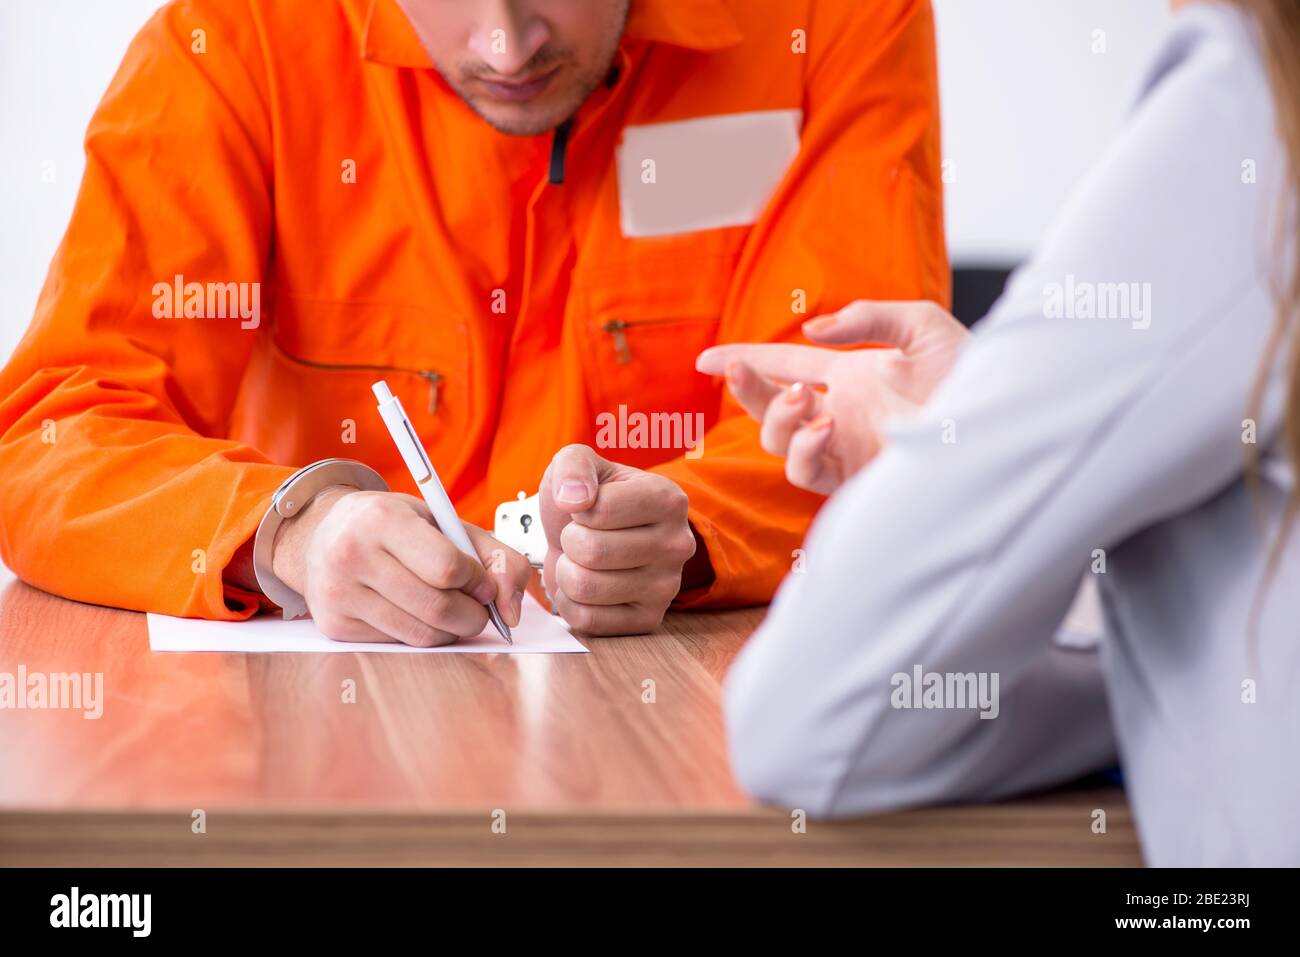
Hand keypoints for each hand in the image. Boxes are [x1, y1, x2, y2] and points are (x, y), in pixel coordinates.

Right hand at [271, 487, 531, 645]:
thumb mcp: (444, 522)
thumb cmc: (396, 526)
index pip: (447, 567)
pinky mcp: (335, 624)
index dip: (477, 581)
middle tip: (477, 607)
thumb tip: (510, 611)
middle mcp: (352, 554)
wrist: (325, 534)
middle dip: (473, 614)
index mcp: (382, 519)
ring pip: (421, 634)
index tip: (481, 582)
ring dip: (451, 630)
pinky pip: (399, 643)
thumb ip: (494, 556)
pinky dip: (422, 634)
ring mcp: (339, 593)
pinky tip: (417, 613)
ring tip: (452, 610)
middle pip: (437, 607)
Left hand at [538, 444, 696, 635]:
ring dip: (568, 572)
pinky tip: (586, 587)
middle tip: (581, 536)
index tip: (587, 507)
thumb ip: (573, 467)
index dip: (577, 509)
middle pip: (591, 551)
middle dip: (570, 542)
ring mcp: (667, 588)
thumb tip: (573, 500)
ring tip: (582, 561)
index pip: (599, 510)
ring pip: (586, 587)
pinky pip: (588, 620)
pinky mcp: (648, 620)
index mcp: (669, 499)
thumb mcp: (579, 463)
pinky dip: (571, 603)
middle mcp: (677, 545)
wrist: (590, 538)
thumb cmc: (588, 500)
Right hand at [696, 300, 967, 493]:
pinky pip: (806, 472)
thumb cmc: (973, 374)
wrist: (999, 424)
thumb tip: (811, 331)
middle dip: (747, 390)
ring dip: (778, 418)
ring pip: (778, 443)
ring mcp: (844, 448)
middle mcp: (839, 413)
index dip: (745, 362)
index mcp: (851, 376)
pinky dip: (804, 450)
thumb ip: (867, 317)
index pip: (784, 366)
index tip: (705, 359)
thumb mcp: (922, 325)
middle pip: (769, 408)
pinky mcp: (854, 478)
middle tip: (739, 372)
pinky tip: (825, 428)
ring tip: (805, 402)